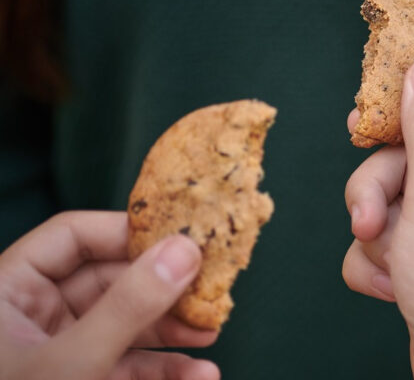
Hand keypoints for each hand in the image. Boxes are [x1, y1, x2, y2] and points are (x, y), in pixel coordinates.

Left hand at [0, 211, 219, 379]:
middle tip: (209, 288)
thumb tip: (185, 250)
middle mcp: (35, 313)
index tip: (182, 237)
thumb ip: (129, 306)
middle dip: (163, 288)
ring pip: (126, 322)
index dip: (128, 230)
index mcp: (9, 290)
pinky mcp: (82, 379)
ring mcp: (61, 349)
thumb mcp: (72, 363)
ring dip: (172, 330)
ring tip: (212, 331)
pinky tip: (198, 376)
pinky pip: (128, 364)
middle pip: (111, 278)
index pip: (74, 236)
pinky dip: (163, 370)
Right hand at [343, 60, 413, 379]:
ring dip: (375, 235)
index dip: (411, 102)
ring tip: (392, 265)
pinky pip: (382, 243)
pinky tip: (395, 291)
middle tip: (367, 218)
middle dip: (376, 189)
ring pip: (385, 202)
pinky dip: (378, 267)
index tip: (368, 112)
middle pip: (404, 156)